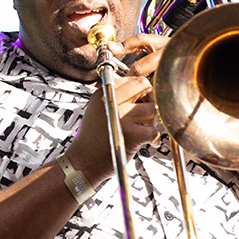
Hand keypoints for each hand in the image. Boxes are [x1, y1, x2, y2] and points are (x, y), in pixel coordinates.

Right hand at [69, 33, 168, 182]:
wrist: (84, 161)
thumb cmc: (93, 136)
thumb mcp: (96, 107)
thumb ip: (115, 93)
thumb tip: (142, 83)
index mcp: (102, 91)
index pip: (134, 78)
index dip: (140, 90)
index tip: (138, 100)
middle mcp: (111, 100)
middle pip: (145, 86)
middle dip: (148, 99)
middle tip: (143, 112)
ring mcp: (122, 117)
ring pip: (152, 109)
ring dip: (150, 120)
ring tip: (139, 128)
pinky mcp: (132, 135)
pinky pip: (153, 130)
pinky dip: (151, 138)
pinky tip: (141, 141)